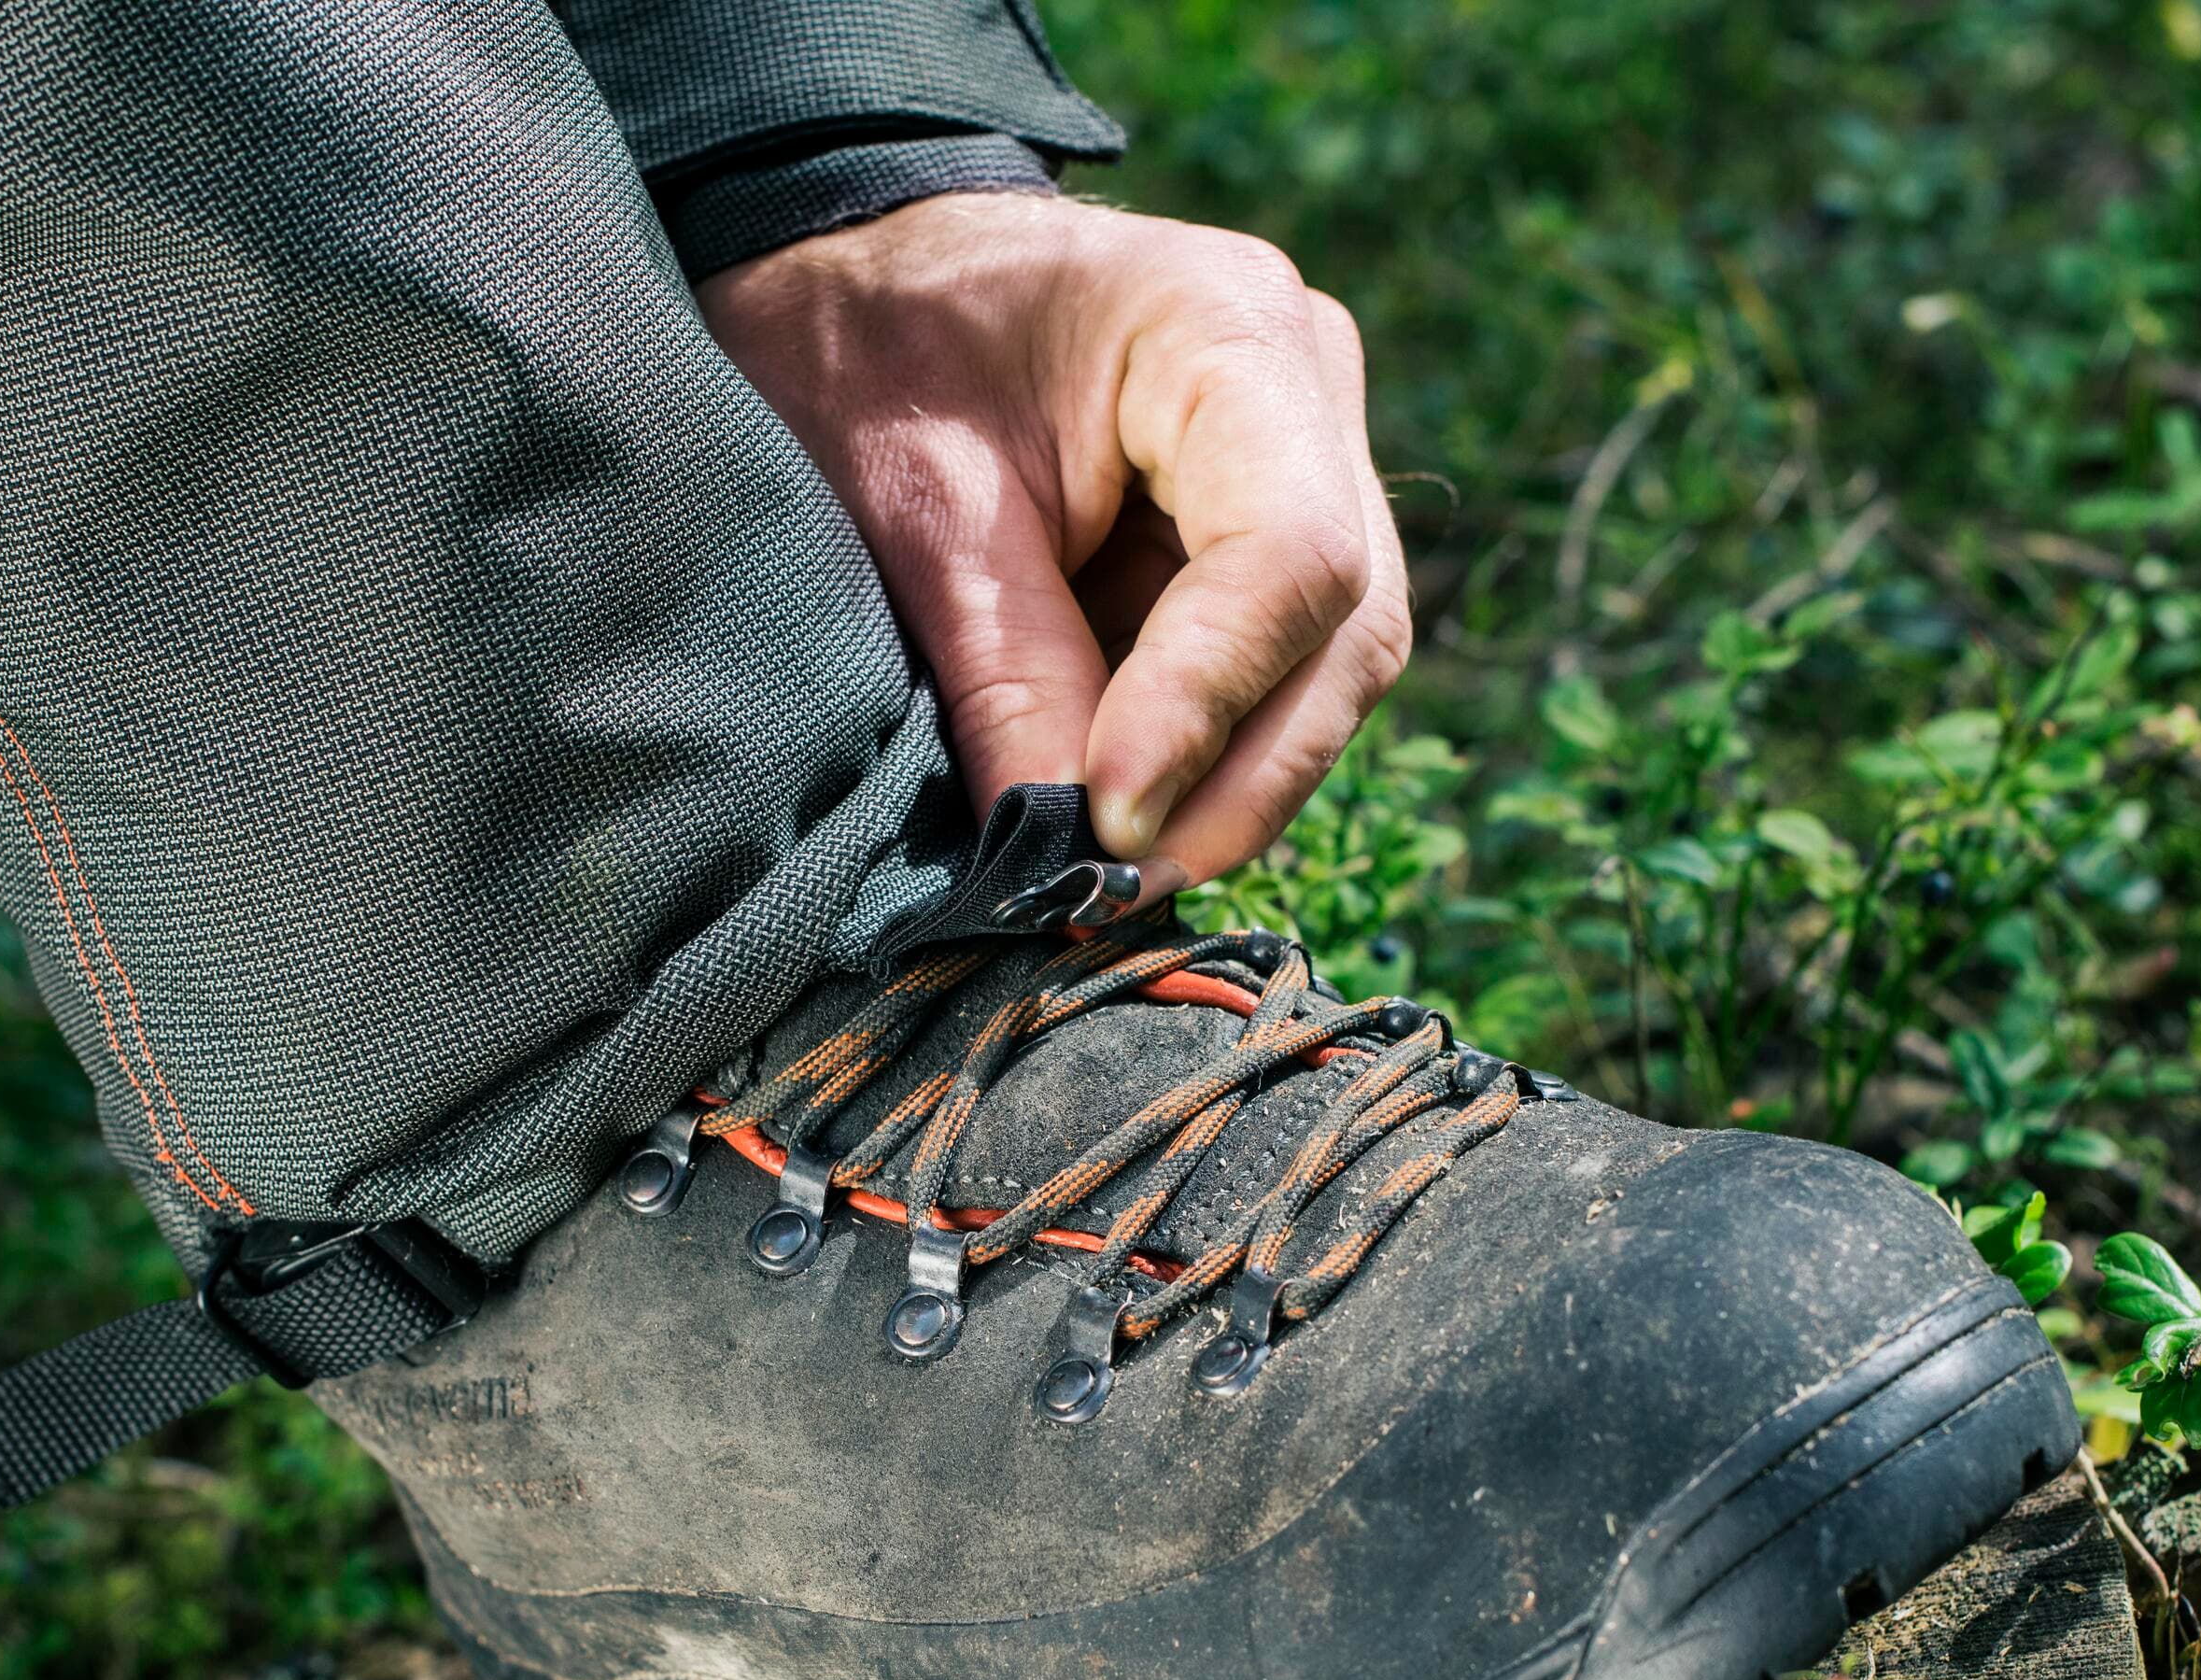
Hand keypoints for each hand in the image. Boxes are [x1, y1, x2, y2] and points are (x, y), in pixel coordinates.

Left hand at [699, 192, 1409, 892]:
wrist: (856, 270)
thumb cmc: (871, 346)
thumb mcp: (911, 508)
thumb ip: (1003, 670)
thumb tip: (1068, 848)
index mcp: (1226, 329)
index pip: (1288, 553)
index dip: (1209, 703)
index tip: (1112, 817)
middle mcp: (1307, 384)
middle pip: (1343, 625)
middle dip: (1240, 777)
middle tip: (1118, 887)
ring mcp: (1309, 453)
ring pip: (1329, 665)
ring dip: (1231, 783)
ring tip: (1111, 872)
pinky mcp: (1269, 523)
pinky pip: (1279, 666)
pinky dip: (1207, 752)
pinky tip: (1124, 814)